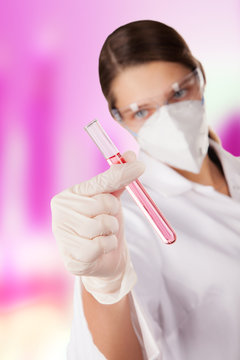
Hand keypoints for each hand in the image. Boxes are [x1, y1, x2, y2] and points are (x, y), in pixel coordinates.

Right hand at [50, 151, 144, 303]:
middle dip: (113, 213)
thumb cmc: (103, 225)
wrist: (102, 259)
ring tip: (103, 234)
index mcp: (70, 195)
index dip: (121, 173)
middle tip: (107, 219)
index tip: (140, 166)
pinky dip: (108, 246)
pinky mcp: (71, 257)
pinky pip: (101, 245)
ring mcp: (63, 235)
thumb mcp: (111, 200)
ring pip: (103, 224)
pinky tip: (100, 249)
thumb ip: (117, 180)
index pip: (99, 182)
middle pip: (103, 203)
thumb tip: (130, 155)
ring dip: (111, 231)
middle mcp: (61, 212)